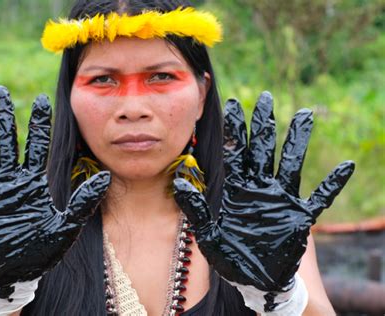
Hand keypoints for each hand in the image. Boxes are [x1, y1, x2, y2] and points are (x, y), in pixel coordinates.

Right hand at [0, 86, 110, 297]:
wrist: (20, 271)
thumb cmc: (44, 248)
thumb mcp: (68, 225)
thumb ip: (84, 201)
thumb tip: (106, 176)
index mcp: (33, 181)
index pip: (37, 145)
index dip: (39, 123)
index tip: (40, 98)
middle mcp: (9, 180)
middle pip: (5, 141)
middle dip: (2, 116)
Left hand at [173, 92, 353, 291]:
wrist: (253, 280)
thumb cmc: (230, 256)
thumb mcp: (207, 233)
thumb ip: (196, 208)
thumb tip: (181, 181)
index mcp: (237, 189)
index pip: (236, 153)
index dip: (236, 130)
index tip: (234, 105)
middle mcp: (260, 188)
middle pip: (263, 149)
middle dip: (263, 125)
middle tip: (264, 99)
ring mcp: (281, 199)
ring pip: (291, 164)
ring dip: (297, 141)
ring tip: (303, 115)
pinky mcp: (300, 216)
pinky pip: (320, 198)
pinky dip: (332, 184)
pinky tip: (346, 167)